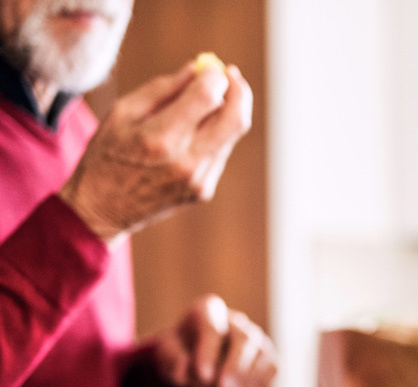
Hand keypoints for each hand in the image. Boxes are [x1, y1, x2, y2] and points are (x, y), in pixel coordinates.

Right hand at [59, 60, 252, 241]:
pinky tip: (196, 129)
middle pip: (235, 119)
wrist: (102, 209)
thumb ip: (163, 88)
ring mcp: (199, 180)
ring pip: (231, 136)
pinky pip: (220, 153)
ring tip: (209, 98)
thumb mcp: (122, 112)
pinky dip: (215, 134)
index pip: (208, 97)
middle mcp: (186, 161)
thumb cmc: (106, 154)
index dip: (215, 77)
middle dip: (238, 91)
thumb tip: (197, 69)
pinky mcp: (204, 191)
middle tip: (230, 76)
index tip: (212, 68)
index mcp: (160, 138)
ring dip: (227, 112)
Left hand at [152, 295, 275, 386]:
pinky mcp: (267, 356)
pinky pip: (272, 368)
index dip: (208, 352)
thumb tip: (183, 369)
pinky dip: (260, 382)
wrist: (196, 356)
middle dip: (236, 366)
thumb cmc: (180, 350)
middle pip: (244, 338)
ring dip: (248, 378)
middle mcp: (236, 321)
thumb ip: (170, 358)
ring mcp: (256, 337)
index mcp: (208, 310)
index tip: (203, 375)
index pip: (212, 327)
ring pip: (262, 354)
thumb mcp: (165, 352)